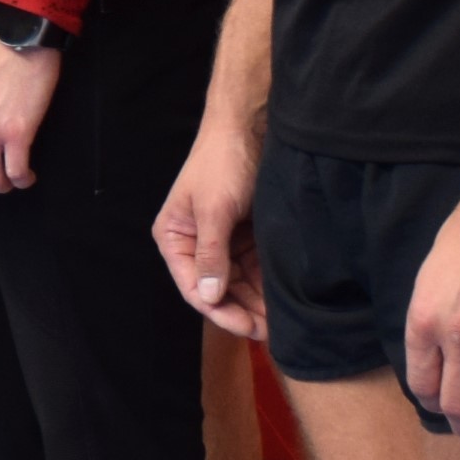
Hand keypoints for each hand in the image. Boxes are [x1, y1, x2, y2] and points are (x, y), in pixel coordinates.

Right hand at [154, 110, 264, 338]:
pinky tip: (284, 300)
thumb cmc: (223, 162)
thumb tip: (209, 296)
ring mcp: (222, 241)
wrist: (250, 126)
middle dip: (243, 311)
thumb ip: (211, 254)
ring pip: (239, 283)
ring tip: (282, 323)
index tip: (248, 328)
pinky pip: (255, 269)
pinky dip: (267, 285)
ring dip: (257, 302)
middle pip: (218, 290)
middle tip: (272, 334)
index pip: (194, 286)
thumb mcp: (215, 209)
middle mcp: (195, 244)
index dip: (220, 311)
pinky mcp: (246, 235)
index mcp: (175, 237)